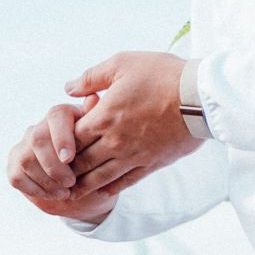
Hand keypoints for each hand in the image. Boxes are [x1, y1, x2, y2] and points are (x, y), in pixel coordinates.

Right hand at [6, 96, 126, 221]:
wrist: (88, 189)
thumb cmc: (99, 163)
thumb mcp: (105, 147)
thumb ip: (98, 125)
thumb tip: (93, 98)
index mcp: (65, 116)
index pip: (56, 115)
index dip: (60, 136)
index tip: (69, 159)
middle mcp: (42, 126)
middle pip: (38, 138)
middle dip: (53, 165)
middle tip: (71, 182)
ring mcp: (25, 145)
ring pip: (26, 159)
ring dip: (46, 180)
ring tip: (66, 191)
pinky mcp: (15, 164)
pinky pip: (17, 176)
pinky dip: (36, 189)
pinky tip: (53, 195)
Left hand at [65, 51, 202, 192]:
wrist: (201, 97)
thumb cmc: (163, 75)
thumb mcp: (123, 63)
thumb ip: (92, 77)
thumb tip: (69, 88)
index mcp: (104, 117)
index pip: (70, 139)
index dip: (57, 147)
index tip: (53, 149)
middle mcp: (115, 142)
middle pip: (81, 163)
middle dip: (66, 171)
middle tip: (57, 175)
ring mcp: (134, 155)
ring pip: (100, 177)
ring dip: (83, 185)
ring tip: (72, 191)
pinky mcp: (152, 163)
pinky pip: (126, 181)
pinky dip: (111, 188)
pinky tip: (103, 191)